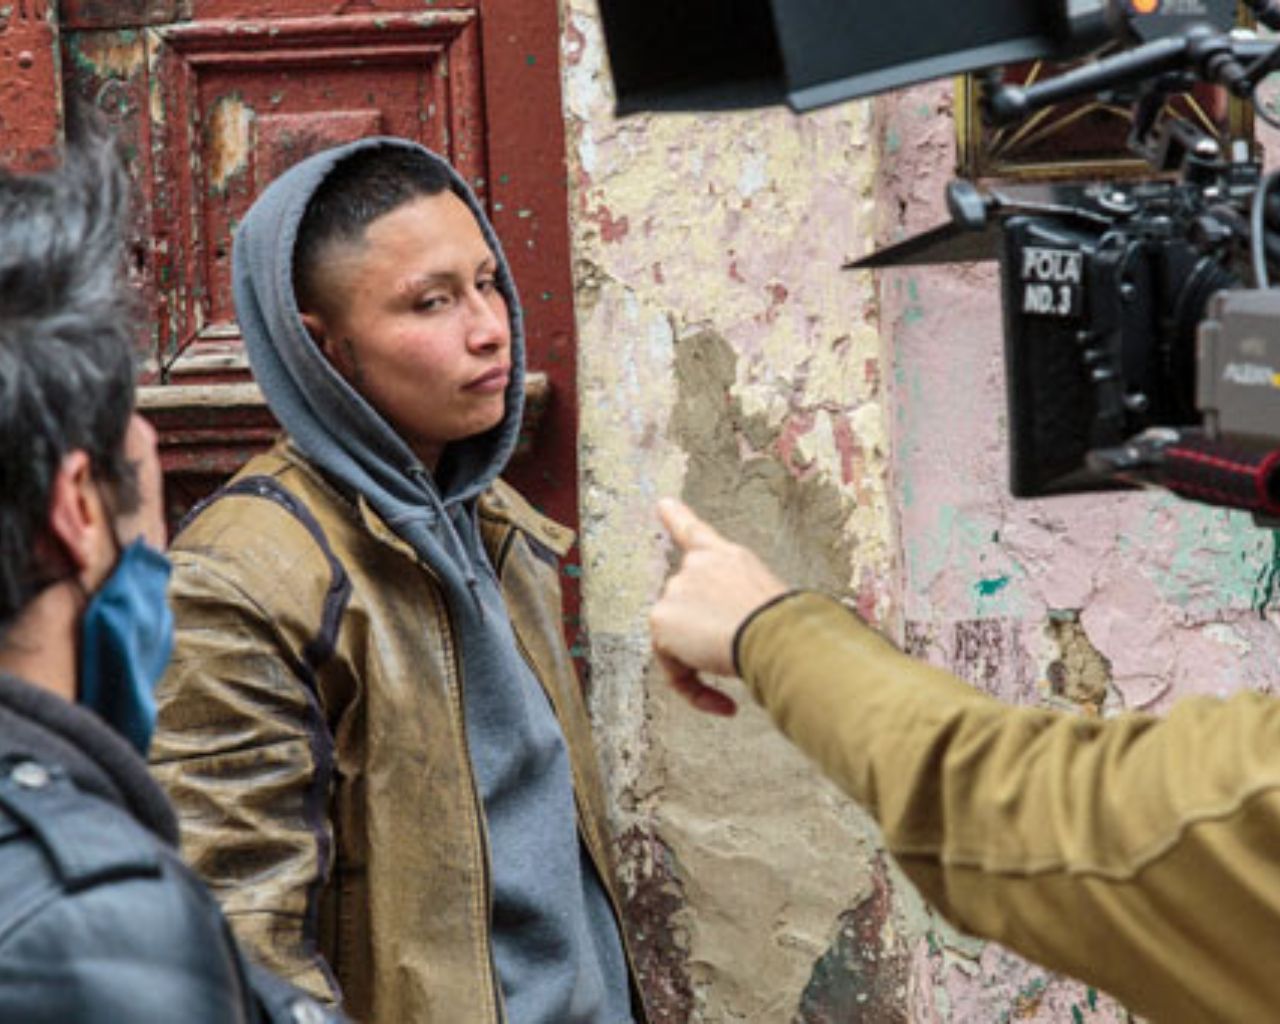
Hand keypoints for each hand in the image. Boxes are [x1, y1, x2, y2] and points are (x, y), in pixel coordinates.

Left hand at [650, 499, 788, 714]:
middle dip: (706, 637)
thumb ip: (739, 606)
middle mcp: (697, 565)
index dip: (676, 517)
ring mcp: (676, 589)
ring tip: (738, 673)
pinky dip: (694, 689)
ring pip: (679, 638)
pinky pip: (672, 666)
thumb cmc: (790, 625)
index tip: (661, 504)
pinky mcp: (661, 619)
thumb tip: (729, 635)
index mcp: (728, 557)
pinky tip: (725, 704)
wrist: (775, 633)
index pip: (696, 533)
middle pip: (687, 607)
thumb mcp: (769, 601)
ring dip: (703, 663)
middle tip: (737, 657)